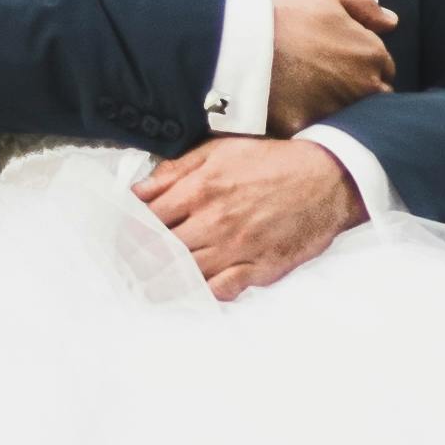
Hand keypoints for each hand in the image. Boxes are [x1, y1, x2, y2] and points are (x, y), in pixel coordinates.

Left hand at [135, 135, 363, 299]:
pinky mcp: (260, 268)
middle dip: (137, 262)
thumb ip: (176, 171)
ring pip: (185, 273)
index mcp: (201, 189)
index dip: (128, 232)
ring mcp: (237, 248)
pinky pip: (221, 290)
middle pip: (161, 250)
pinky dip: (201, 293)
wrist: (327, 179)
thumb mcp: (220, 150)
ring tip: (143, 288)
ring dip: (161, 282)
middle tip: (123, 270)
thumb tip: (138, 190)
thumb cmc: (272, 161)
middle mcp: (215, 221)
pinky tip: (189, 292)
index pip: (148, 219)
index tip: (116, 241)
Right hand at [267, 0, 396, 130]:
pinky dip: (313, 123)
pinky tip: (298, 110)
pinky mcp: (314, 128)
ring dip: (340, 108)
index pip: (384, 68)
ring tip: (313, 95)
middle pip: (374, 96)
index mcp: (372, 54)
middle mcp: (365, 86)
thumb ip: (364, 5)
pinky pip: (321, 132)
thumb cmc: (286, 14)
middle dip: (359, 90)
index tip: (342, 61)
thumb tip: (392, 22)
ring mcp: (341, 110)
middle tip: (329, 80)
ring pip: (352, 117)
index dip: (365, 65)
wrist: (245, 44)